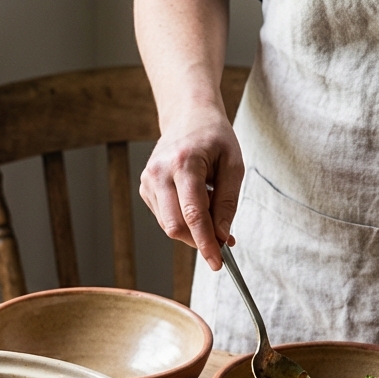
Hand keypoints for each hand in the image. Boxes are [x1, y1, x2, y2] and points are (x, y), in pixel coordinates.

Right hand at [139, 108, 243, 269]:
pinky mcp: (145, 188)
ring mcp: (148, 181)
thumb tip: (223, 236)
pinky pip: (165, 217)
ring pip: (169, 225)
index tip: (217, 262)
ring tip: (211, 207)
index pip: (193, 214)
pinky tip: (195, 201)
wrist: (187, 116)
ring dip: (193, 229)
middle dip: (199, 240)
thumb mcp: (233, 164)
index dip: (205, 243)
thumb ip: (227, 202)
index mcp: (184, 163)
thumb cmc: (214, 137)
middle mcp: (159, 173)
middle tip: (223, 240)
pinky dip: (183, 219)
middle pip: (175, 225)